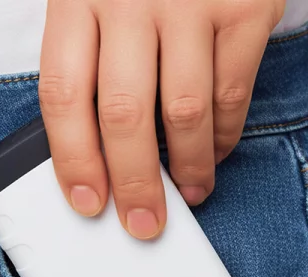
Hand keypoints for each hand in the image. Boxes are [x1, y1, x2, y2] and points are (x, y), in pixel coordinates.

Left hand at [39, 0, 285, 239]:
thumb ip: (90, 63)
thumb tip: (96, 157)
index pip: (63, 94)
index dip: (73, 160)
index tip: (87, 203)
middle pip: (124, 115)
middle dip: (134, 183)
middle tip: (143, 223)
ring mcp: (191, 1)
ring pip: (184, 114)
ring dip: (188, 169)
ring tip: (189, 194)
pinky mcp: (244, 7)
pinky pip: (231, 96)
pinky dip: (223, 138)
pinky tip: (214, 152)